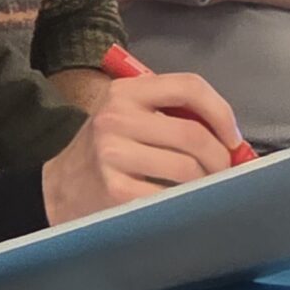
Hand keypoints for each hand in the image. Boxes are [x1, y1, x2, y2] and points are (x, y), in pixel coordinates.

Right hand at [41, 72, 245, 221]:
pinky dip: (184, 202)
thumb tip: (229, 136)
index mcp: (125, 92)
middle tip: (225, 172)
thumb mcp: (126, 116)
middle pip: (192, 134)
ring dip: (206, 182)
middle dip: (220, 157)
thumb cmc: (104, 151)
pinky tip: (180, 203)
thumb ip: (169, 114)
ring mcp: (113, 154)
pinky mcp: (115, 190)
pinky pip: (169, 196)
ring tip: (204, 188)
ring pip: (186, 168)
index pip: (188, 87)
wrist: (57, 189)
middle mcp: (117, 118)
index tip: (233, 137)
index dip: (221, 112)